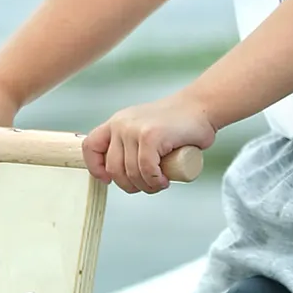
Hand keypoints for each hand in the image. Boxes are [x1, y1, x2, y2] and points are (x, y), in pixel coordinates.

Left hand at [83, 94, 216, 193]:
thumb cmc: (178, 124)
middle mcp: (121, 124)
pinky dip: (155, 181)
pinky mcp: (150, 136)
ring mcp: (134, 129)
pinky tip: (164, 180)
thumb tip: (117, 175)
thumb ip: (131, 146)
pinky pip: (146, 169)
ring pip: (130, 172)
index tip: (109, 179)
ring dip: (146, 186)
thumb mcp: (145, 131)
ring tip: (160, 183)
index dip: (96, 168)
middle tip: (149, 185)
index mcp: (116, 123)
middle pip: (113, 168)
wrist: (201, 106)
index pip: (91, 146)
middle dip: (130, 185)